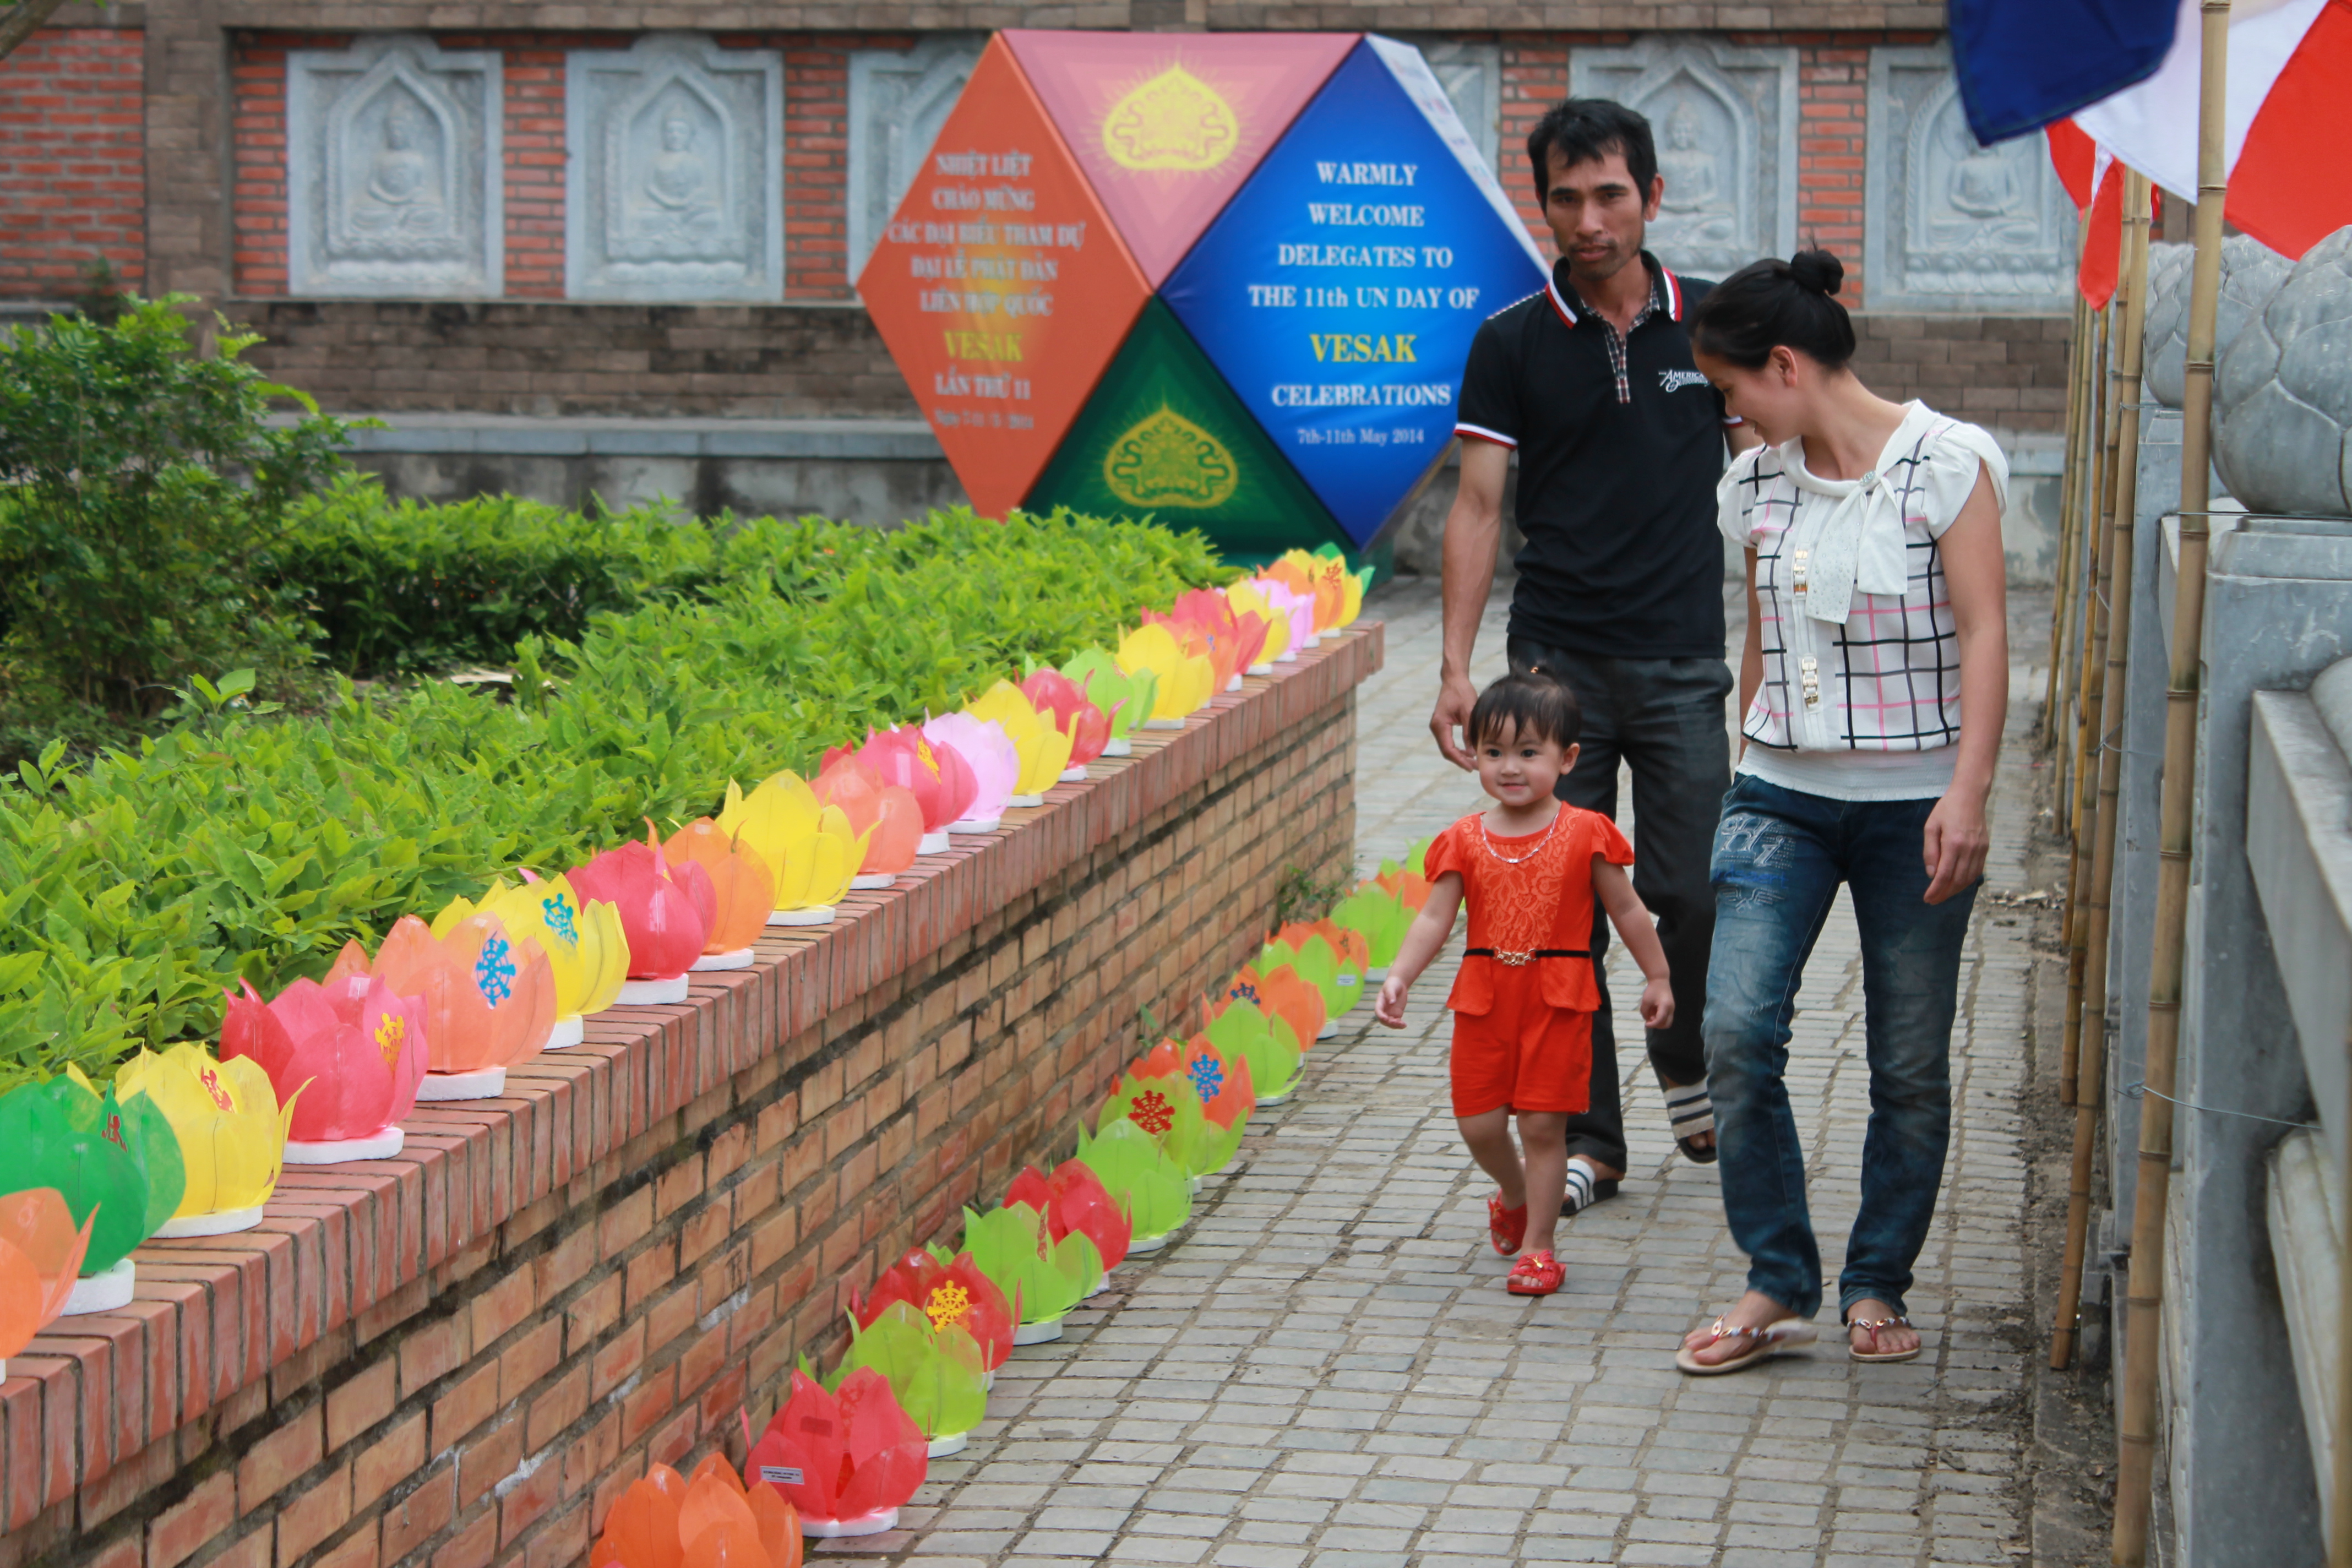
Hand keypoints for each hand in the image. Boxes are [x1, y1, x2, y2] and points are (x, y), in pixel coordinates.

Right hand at [1375, 973, 1409, 1027]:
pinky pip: (1397, 1022)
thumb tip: (1391, 1002)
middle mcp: (1384, 1010)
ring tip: (1402, 1024)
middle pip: (1383, 1020)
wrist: (1398, 984)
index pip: (1378, 1011)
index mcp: (1380, 1003)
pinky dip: (1400, 1025)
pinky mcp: (1397, 1014)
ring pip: (1390, 1023)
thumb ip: (1390, 994)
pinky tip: (1404, 1025)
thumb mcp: (1391, 988)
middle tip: (1396, 1022)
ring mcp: (1390, 1013)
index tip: (1385, 1018)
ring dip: (1395, 1025)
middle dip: (1388, 1022)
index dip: (1381, 1016)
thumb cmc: (1392, 984)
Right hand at [1428, 672, 1478, 769]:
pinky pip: (1448, 741)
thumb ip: (1469, 732)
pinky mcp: (1442, 725)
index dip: (1459, 760)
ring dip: (1459, 756)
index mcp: (1440, 724)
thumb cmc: (1462, 692)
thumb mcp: (1469, 712)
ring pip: (1447, 747)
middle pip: (1446, 751)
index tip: (1471, 767)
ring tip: (1473, 762)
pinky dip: (1458, 748)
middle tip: (1475, 767)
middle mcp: (1436, 727)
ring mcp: (1438, 726)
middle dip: (1460, 760)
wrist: (1454, 680)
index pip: (1448, 749)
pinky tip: (1468, 752)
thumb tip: (1472, 752)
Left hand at [1639, 975, 1674, 1029]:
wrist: (1660, 980)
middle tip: (1649, 1019)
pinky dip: (1660, 1017)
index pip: (1660, 1021)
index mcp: (1665, 1006)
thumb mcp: (1645, 1001)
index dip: (1652, 1025)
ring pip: (1667, 1022)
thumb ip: (1645, 1012)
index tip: (1646, 1024)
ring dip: (1658, 1021)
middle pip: (1667, 1024)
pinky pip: (1666, 1017)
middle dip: (1657, 1025)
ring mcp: (1672, 1008)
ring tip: (1651, 1013)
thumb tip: (1647, 1020)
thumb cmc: (1652, 990)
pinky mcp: (1670, 1008)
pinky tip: (1653, 1011)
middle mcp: (1671, 1009)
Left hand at [1922, 785, 1990, 903]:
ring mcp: (1980, 849)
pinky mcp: (1985, 848)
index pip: (1944, 875)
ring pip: (1969, 878)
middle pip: (1957, 880)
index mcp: (1953, 843)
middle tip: (1933, 900)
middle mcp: (1969, 849)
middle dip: (1944, 893)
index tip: (1927, 898)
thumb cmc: (1947, 809)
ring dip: (1956, 890)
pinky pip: (1977, 871)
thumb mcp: (1931, 827)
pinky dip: (1967, 881)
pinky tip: (1957, 883)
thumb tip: (1931, 874)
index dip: (1936, 890)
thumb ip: (1930, 851)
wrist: (1970, 796)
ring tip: (1943, 894)